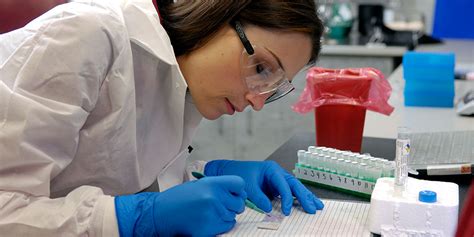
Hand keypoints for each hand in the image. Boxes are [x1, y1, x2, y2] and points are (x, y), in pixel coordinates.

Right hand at [115, 176, 246, 235]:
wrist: (159, 214)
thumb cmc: (176, 199)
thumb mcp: (197, 185)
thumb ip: (216, 187)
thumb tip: (235, 192)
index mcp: (211, 183)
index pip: (239, 184)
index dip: (238, 190)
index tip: (234, 193)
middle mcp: (214, 197)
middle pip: (239, 203)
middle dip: (233, 205)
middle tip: (220, 205)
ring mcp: (212, 213)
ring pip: (232, 216)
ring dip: (225, 215)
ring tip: (208, 212)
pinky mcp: (209, 228)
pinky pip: (226, 226)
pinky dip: (220, 225)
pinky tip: (207, 220)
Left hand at [204, 160, 323, 215]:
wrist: (230, 171)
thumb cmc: (238, 174)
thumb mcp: (247, 186)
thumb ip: (258, 197)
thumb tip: (269, 209)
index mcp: (272, 169)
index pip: (284, 184)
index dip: (287, 198)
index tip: (287, 211)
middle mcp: (277, 173)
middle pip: (295, 184)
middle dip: (304, 197)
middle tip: (313, 208)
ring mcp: (278, 179)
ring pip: (296, 188)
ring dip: (307, 197)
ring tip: (318, 206)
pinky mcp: (276, 187)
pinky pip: (290, 192)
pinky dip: (299, 198)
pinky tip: (308, 204)